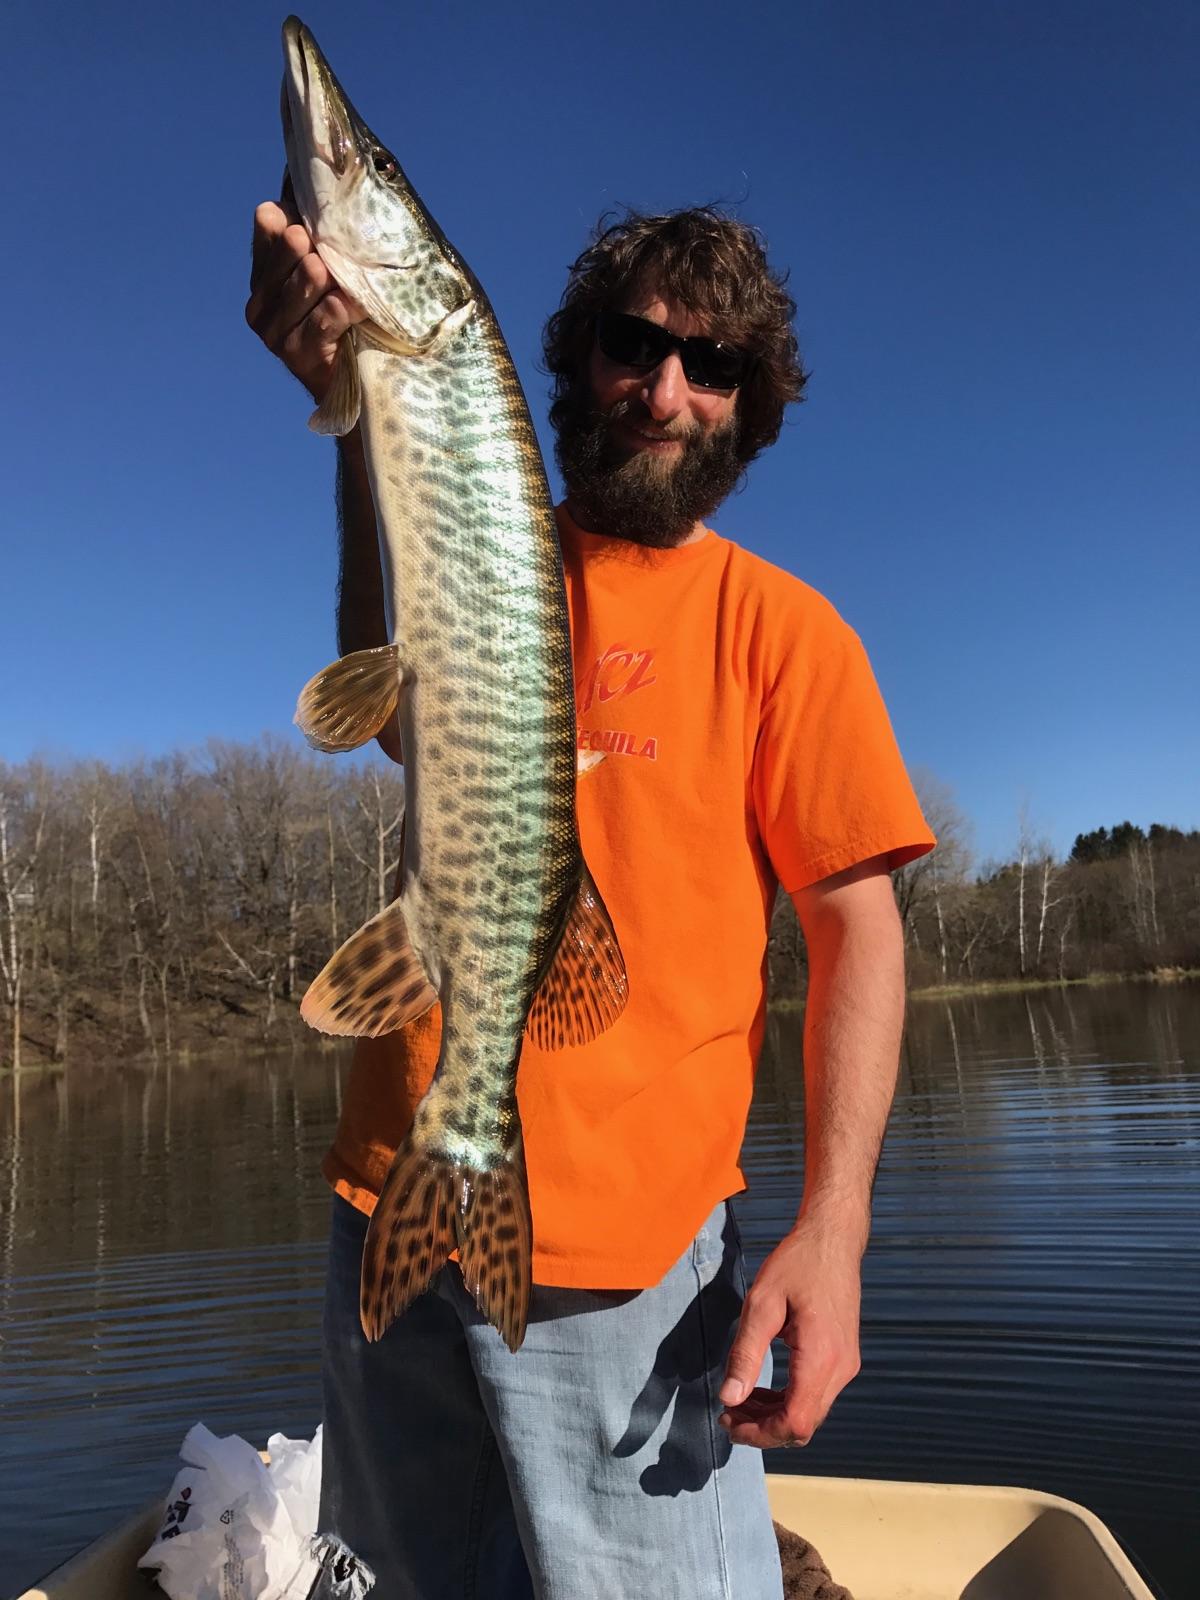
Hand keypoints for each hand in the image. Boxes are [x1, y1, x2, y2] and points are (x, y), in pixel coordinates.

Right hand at [244, 182, 364, 400]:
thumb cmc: (344, 320)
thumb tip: (320, 180)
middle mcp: (262, 303)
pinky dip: (342, 308)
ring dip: (328, 276)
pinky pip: (323, 320)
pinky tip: (353, 304)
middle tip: (321, 243)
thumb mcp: (330, 274)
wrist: (350, 384)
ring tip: (340, 274)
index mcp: (264, 275)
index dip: (287, 216)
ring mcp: (276, 333)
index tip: (306, 214)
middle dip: (309, 246)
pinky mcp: (298, 356)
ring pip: (304, 284)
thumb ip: (321, 237)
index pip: (267, 227)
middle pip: (286, 252)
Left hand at [717, 1217, 862, 1449]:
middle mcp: (840, 1368)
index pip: (795, 1422)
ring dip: (774, 1416)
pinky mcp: (844, 1358)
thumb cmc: (797, 1263)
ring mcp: (846, 1365)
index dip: (760, 1434)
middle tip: (727, 1413)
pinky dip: (788, 1400)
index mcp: (821, 1357)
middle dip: (763, 1428)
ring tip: (739, 1402)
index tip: (728, 1423)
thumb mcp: (762, 1304)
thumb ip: (745, 1354)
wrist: (833, 1239)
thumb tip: (728, 1398)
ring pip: (810, 1413)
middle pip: (803, 1425)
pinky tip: (762, 1389)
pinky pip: (816, 1395)